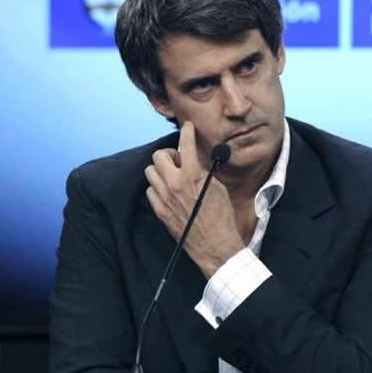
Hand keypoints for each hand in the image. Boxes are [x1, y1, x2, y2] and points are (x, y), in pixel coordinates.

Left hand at [144, 122, 244, 277]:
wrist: (215, 244)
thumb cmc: (221, 216)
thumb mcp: (217, 187)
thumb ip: (202, 171)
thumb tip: (196, 162)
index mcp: (192, 175)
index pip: (185, 144)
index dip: (187, 131)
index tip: (187, 127)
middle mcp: (174, 184)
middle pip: (159, 156)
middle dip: (170, 155)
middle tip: (179, 160)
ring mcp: (164, 198)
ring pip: (150, 172)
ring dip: (161, 170)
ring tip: (173, 176)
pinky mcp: (160, 211)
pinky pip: (150, 191)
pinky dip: (157, 188)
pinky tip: (168, 192)